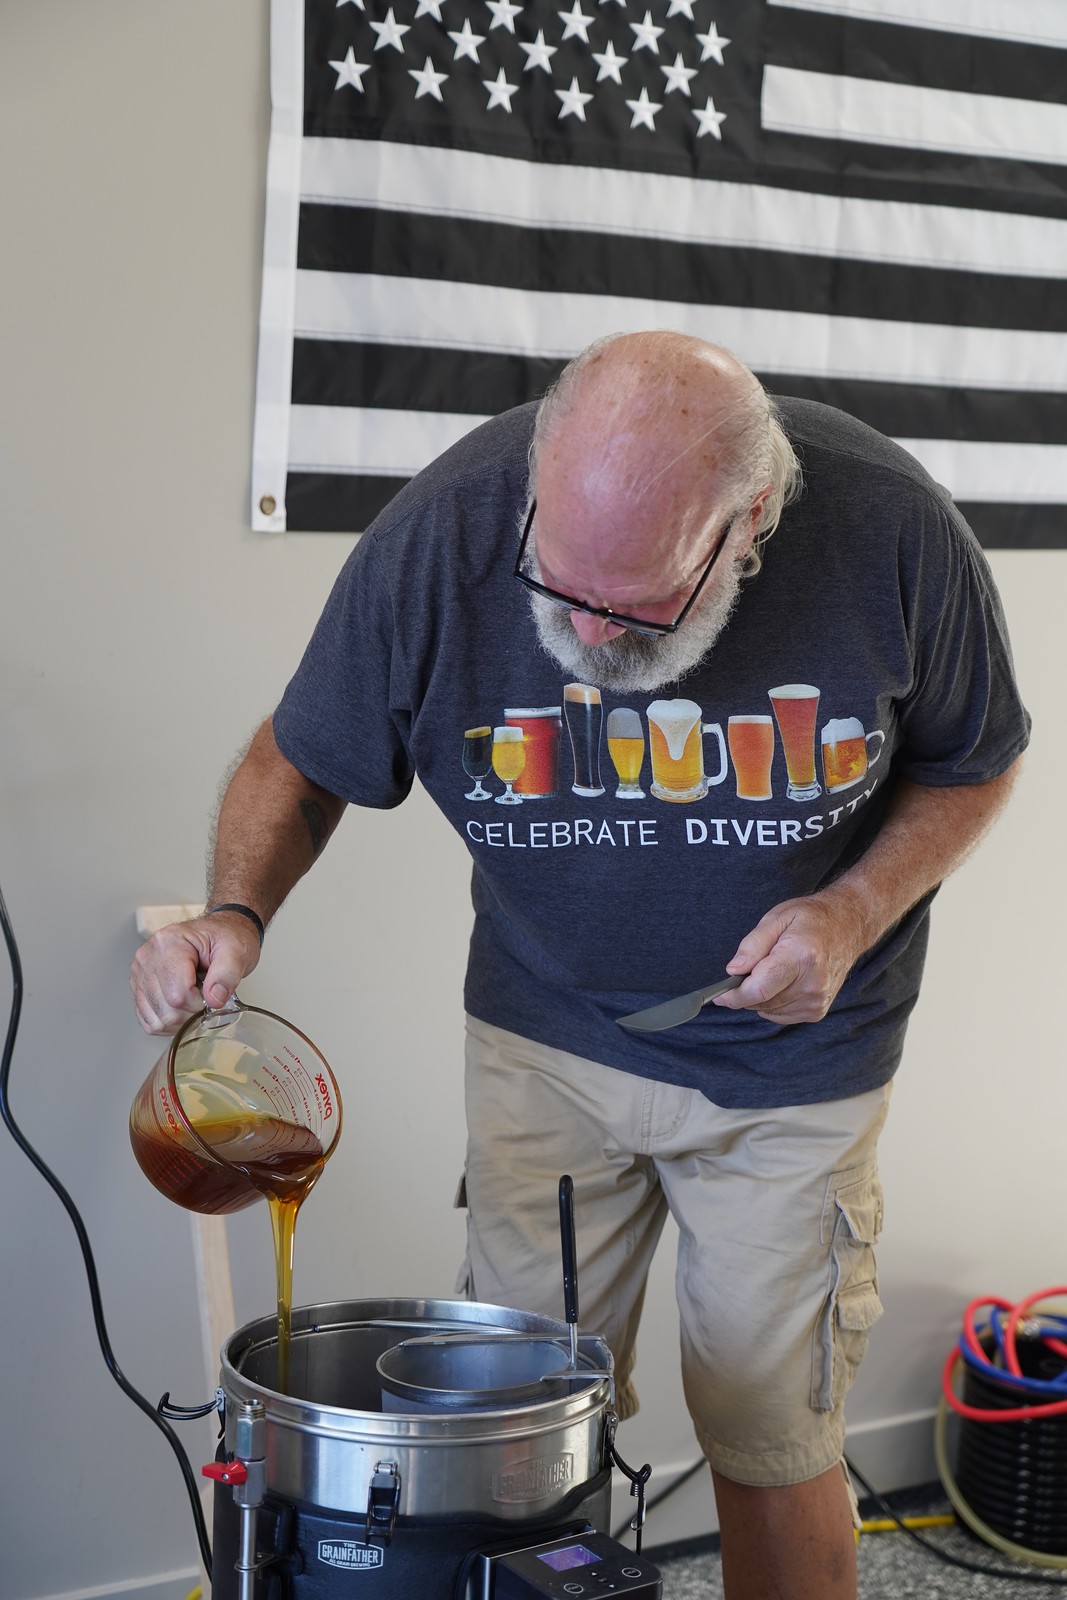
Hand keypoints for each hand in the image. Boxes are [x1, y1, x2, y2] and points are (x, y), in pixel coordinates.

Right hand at [129, 911, 261, 1034]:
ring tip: (195, 999)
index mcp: (168, 943)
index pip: (178, 994)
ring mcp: (140, 974)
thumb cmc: (225, 939)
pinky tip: (183, 1009)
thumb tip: (214, 1000)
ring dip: (181, 1021)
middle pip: (167, 1010)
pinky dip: (169, 1024)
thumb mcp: (236, 950)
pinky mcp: (139, 989)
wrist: (218, 935)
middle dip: (192, 1013)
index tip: (213, 994)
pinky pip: (149, 1022)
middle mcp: (147, 958)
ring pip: (157, 1020)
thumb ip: (227, 974)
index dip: (201, 1003)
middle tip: (207, 996)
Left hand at [712, 890, 868, 1023]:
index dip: (734, 996)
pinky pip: (780, 1015)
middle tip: (749, 968)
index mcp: (801, 957)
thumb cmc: (810, 919)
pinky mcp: (817, 1010)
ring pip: (768, 1011)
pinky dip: (773, 1002)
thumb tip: (733, 971)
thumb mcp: (776, 918)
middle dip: (746, 990)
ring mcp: (817, 1000)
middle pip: (761, 1002)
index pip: (760, 989)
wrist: (847, 926)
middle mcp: (812, 984)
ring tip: (773, 969)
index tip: (718, 995)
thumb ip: (752, 945)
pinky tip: (783, 981)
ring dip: (760, 996)